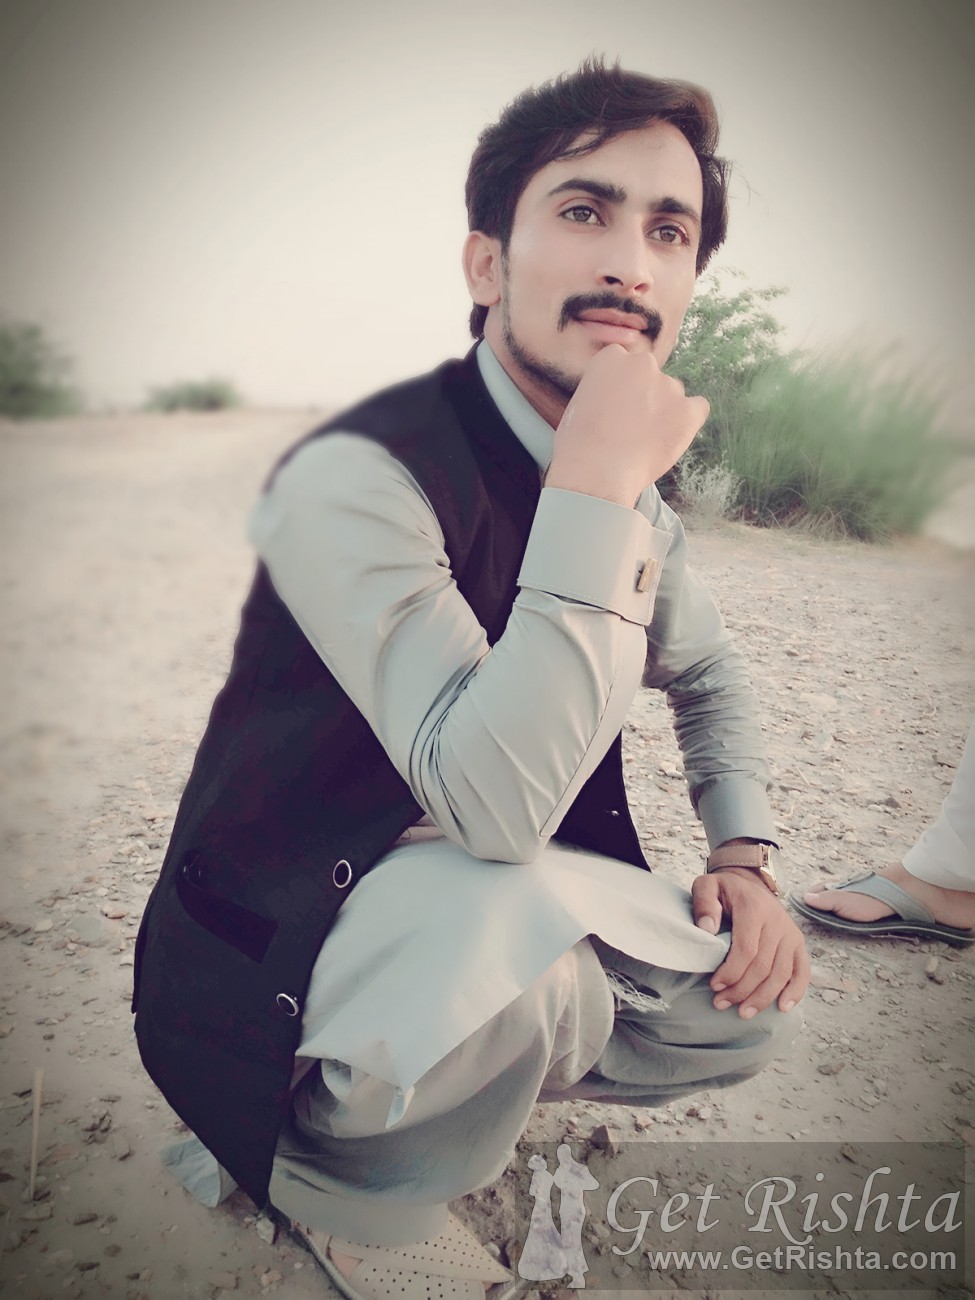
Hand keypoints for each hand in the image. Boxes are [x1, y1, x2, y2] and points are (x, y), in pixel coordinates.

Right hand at [546, 344, 708, 506]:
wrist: (597, 472)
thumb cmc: (578, 445)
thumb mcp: (580, 403)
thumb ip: (603, 390)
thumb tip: (618, 399)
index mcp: (611, 358)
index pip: (625, 363)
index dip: (622, 388)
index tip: (617, 407)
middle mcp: (642, 363)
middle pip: (651, 375)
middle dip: (646, 395)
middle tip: (632, 427)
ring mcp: (668, 385)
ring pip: (673, 394)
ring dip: (665, 411)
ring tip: (645, 442)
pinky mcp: (688, 410)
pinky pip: (698, 408)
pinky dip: (688, 422)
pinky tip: (671, 438)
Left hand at [691, 868, 808, 1017]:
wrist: (748, 882)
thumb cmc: (725, 890)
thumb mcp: (707, 886)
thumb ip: (703, 903)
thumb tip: (707, 928)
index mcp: (754, 909)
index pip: (746, 949)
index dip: (731, 972)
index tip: (714, 986)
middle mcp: (777, 922)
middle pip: (763, 966)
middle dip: (742, 990)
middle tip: (721, 1003)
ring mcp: (790, 933)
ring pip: (781, 974)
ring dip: (763, 998)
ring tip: (743, 1012)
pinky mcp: (798, 942)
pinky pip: (802, 971)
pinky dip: (795, 992)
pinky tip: (782, 1007)